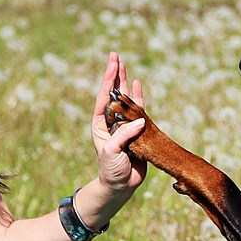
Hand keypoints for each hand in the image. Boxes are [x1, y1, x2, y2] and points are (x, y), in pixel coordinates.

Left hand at [92, 51, 146, 191]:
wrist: (121, 186)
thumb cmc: (111, 169)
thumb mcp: (112, 151)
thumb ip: (124, 135)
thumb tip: (140, 120)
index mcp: (100, 123)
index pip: (104, 96)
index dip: (108, 78)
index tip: (112, 63)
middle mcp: (111, 121)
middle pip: (113, 92)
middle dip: (114, 74)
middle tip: (115, 55)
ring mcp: (124, 124)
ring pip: (125, 98)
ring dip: (125, 82)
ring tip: (124, 64)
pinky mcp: (137, 131)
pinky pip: (139, 110)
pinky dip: (139, 97)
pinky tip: (137, 84)